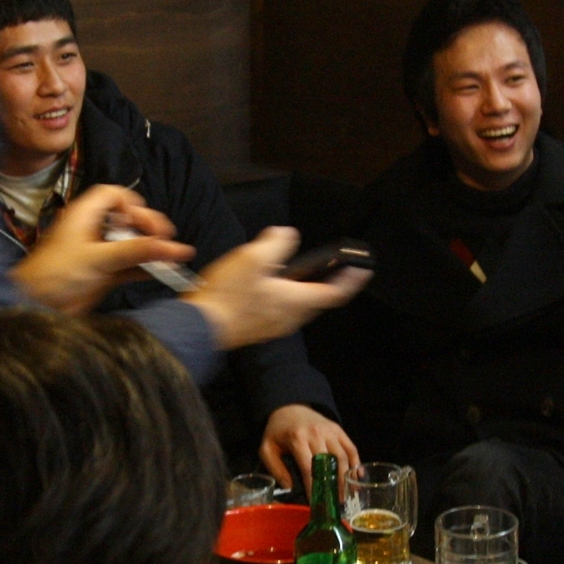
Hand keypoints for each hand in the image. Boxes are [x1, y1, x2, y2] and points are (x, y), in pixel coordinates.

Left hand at [11, 185, 190, 313]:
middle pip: (127, 219)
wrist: (37, 305)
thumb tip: (169, 246)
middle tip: (165, 239)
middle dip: (148, 227)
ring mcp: (99, 252)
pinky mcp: (103, 272)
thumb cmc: (56, 274)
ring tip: (172, 257)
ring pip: (130, 244)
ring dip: (150, 250)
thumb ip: (135, 251)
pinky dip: (144, 267)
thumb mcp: (99, 259)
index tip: (143, 219)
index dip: (130, 203)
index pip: (112, 195)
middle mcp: (93, 230)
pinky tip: (160, 272)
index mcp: (84, 215)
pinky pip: (129, 265)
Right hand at [184, 226, 370, 351]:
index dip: (352, 279)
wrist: (200, 326)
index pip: (335, 292)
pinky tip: (272, 283)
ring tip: (303, 272)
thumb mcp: (253, 258)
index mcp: (296, 301)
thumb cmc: (227, 295)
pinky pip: (282, 310)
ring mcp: (275, 325)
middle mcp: (290, 318)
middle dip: (329, 282)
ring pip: (300, 305)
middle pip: (318, 299)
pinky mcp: (260, 328)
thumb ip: (276, 242)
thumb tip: (287, 235)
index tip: (363, 268)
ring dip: (306, 288)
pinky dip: (287, 295)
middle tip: (335, 267)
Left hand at [260, 405, 360, 493]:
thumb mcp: (267, 449)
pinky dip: (356, 463)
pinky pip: (351, 448)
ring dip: (347, 478)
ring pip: (343, 457)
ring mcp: (330, 431)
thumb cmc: (278, 432)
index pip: (309, 468)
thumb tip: (289, 487)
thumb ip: (275, 469)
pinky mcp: (338, 429)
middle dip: (334, 486)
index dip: (314, 488)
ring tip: (347, 495)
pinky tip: (357, 477)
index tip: (316, 503)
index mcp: (297, 439)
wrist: (290, 408)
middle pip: (330, 464)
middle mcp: (316, 434)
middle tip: (337, 504)